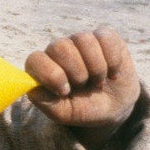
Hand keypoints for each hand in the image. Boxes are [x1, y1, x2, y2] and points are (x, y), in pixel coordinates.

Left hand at [24, 28, 140, 149]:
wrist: (115, 105)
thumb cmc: (84, 108)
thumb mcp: (66, 113)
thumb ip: (48, 104)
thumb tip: (33, 90)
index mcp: (44, 68)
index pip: (35, 60)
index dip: (51, 75)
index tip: (65, 92)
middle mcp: (59, 50)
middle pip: (59, 47)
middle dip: (76, 72)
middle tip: (84, 86)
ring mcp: (80, 40)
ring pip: (83, 40)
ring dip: (96, 67)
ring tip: (98, 82)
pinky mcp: (103, 36)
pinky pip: (105, 38)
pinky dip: (112, 60)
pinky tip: (113, 73)